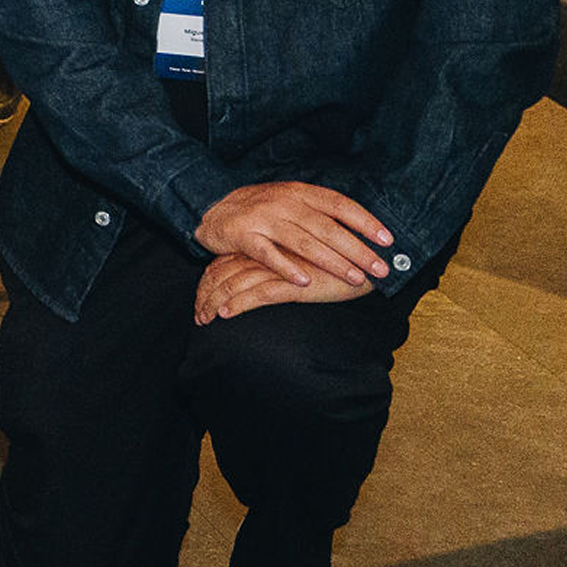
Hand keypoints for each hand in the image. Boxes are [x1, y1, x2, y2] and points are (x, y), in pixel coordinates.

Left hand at [195, 251, 372, 324]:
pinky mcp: (293, 284)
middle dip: (204, 295)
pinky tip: (225, 315)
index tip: (199, 300)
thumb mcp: (296, 262)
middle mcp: (266, 254)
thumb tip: (252, 278)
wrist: (369, 262)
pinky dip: (238, 305)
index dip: (207, 281)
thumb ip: (273, 265)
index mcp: (264, 246)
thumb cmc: (333, 262)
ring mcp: (278, 268)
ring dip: (213, 303)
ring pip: (233, 284)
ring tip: (204, 319)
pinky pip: (257, 294)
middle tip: (197, 315)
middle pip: (219, 272)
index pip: (221, 262)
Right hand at [197, 180, 395, 295]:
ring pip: (302, 241)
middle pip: (326, 227)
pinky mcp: (242, 236)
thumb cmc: (261, 210)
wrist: (211, 209)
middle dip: (357, 249)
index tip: (388, 240)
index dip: (365, 221)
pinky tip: (305, 280)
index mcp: (299, 192)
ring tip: (355, 278)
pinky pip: (267, 254)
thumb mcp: (290, 202)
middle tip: (380, 268)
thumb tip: (363, 232)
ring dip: (332, 261)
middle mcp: (283, 202)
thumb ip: (319, 213)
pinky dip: (286, 267)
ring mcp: (262, 218)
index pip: (339, 204)